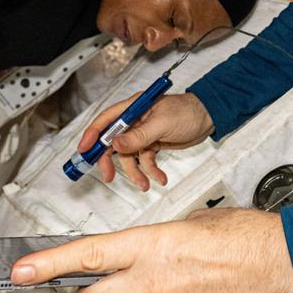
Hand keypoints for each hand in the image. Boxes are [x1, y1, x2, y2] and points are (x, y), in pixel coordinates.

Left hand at [11, 208, 292, 292]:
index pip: (86, 256)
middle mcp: (152, 284)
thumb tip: (138, 251)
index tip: (20, 270)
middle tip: (95, 283)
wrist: (283, 266)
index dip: (47, 265)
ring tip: (144, 290)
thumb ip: (155, 240)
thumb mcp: (192, 223)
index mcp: (152, 246)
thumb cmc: (246, 237)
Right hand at [80, 92, 213, 189]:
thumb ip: (139, 136)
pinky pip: (145, 161)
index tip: (83, 150)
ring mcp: (143, 133)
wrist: (209, 118)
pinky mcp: (153, 144)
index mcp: (134, 107)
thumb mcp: (162, 124)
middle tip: (108, 176)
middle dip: (110, 161)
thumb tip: (116, 144)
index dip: (92, 134)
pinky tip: (160, 178)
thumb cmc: (188, 111)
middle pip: (113, 141)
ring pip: (130, 156)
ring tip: (145, 184)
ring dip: (136, 172)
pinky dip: (151, 171)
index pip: (106, 120)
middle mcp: (135, 120)